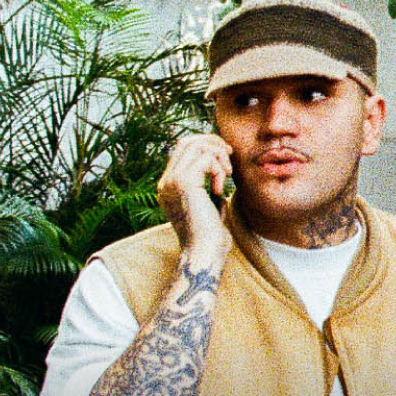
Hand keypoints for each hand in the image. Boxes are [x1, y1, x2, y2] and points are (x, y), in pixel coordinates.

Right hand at [158, 134, 233, 254]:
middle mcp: (165, 182)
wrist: (205, 253)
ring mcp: (171, 182)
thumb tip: (219, 173)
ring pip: (195, 145)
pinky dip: (218, 168)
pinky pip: (205, 158)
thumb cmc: (212, 236)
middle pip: (186, 142)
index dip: (206, 146)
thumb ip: (210, 188)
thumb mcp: (210, 207)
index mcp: (169, 187)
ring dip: (217, 155)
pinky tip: (219, 187)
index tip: (226, 156)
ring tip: (226, 176)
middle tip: (229, 156)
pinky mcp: (183, 183)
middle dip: (212, 143)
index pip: (183, 151)